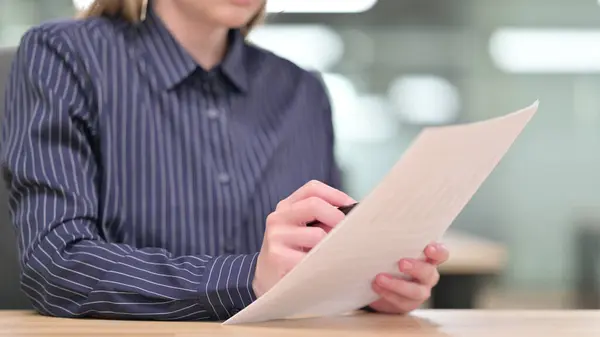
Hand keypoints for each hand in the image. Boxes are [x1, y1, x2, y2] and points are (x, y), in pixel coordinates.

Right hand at [252, 180, 354, 297]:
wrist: (266, 279)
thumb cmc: (292, 252)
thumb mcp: (301, 229)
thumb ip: (321, 218)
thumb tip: (354, 214)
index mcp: (286, 207)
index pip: (312, 189)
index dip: (336, 195)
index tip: (352, 207)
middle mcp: (278, 218)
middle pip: (314, 205)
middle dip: (338, 218)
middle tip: (351, 233)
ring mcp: (276, 237)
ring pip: (317, 235)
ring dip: (332, 245)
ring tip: (335, 255)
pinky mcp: (279, 258)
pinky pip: (312, 258)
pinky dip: (324, 263)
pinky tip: (325, 269)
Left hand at [367, 243, 448, 313]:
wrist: (380, 281)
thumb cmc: (390, 256)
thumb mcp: (394, 246)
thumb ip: (395, 238)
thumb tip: (378, 222)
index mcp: (428, 258)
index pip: (441, 253)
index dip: (438, 252)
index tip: (428, 248)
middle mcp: (428, 275)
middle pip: (429, 273)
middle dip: (416, 268)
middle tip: (401, 263)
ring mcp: (420, 291)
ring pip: (416, 292)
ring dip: (397, 285)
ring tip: (379, 278)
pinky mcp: (407, 303)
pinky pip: (401, 302)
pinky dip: (388, 294)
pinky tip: (376, 286)